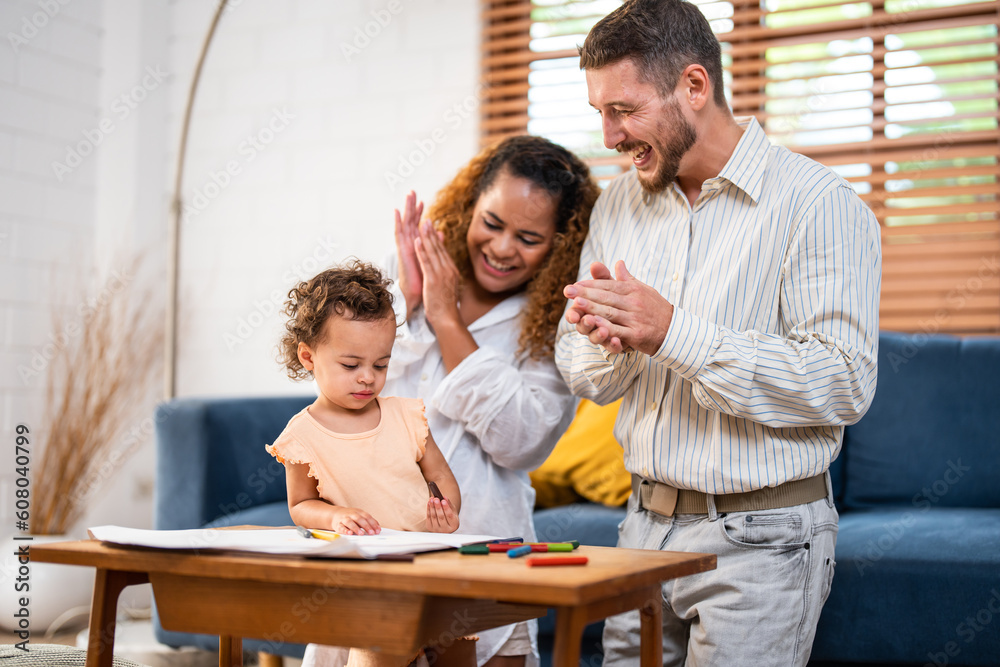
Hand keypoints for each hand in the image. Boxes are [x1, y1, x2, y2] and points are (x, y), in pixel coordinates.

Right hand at [330, 507, 380, 534]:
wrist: (335, 514)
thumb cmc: (350, 516)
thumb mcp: (360, 516)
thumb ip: (368, 521)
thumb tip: (378, 528)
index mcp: (358, 512)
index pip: (367, 517)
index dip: (373, 523)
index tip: (377, 530)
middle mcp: (351, 514)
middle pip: (359, 519)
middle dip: (366, 526)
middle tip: (371, 533)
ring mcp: (344, 519)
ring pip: (350, 522)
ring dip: (356, 528)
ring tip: (361, 534)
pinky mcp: (338, 524)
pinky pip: (341, 527)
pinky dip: (345, 530)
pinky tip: (349, 533)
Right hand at [394, 191, 424, 318]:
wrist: (418, 295)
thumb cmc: (425, 280)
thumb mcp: (433, 259)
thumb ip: (435, 244)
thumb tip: (441, 234)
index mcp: (418, 247)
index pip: (419, 227)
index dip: (420, 214)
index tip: (423, 201)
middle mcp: (410, 245)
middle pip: (411, 222)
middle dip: (412, 207)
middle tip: (412, 191)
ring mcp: (405, 247)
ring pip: (405, 224)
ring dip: (405, 209)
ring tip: (407, 195)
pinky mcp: (402, 251)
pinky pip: (398, 234)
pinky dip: (397, 222)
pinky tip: (396, 211)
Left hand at [414, 220, 461, 329]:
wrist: (448, 318)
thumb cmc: (445, 306)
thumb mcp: (447, 287)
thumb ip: (446, 275)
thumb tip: (444, 269)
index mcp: (451, 271)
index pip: (443, 251)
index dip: (436, 238)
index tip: (432, 227)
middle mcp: (448, 270)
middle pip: (439, 248)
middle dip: (432, 233)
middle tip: (427, 219)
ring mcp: (442, 274)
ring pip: (433, 252)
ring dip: (427, 237)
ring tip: (422, 224)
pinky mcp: (433, 280)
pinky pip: (426, 262)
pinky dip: (422, 250)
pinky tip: (417, 241)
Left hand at [425, 497, 458, 532]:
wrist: (445, 524)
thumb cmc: (450, 516)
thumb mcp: (453, 510)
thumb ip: (449, 504)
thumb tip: (444, 498)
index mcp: (454, 525)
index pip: (450, 516)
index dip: (446, 508)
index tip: (443, 501)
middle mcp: (446, 529)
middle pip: (441, 517)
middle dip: (438, 507)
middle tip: (436, 499)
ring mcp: (437, 530)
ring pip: (434, 517)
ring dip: (432, 507)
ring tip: (432, 499)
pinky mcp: (430, 528)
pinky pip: (428, 517)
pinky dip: (428, 509)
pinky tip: (429, 503)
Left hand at [564, 260, 673, 355]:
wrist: (675, 330)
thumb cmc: (656, 309)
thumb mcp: (643, 290)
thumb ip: (627, 279)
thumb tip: (618, 263)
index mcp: (633, 290)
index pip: (609, 285)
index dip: (591, 285)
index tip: (575, 284)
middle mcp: (634, 302)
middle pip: (606, 297)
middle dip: (585, 294)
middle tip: (568, 291)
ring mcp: (635, 318)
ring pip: (609, 312)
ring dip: (592, 308)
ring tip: (576, 304)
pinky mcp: (636, 334)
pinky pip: (617, 330)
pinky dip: (605, 327)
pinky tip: (593, 325)